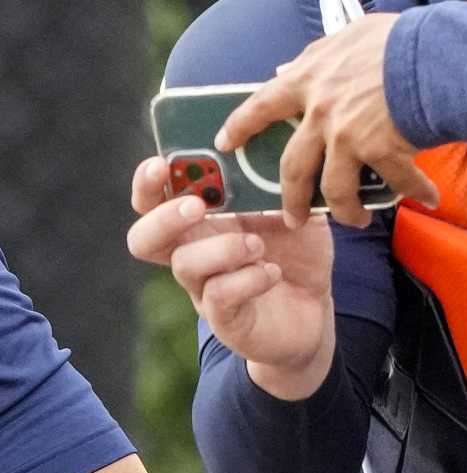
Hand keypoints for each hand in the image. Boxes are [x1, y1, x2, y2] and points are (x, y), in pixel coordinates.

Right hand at [127, 155, 336, 396]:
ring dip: (223, 248)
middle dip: (164, 217)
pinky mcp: (226, 319)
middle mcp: (195, 255)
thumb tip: (277, 152)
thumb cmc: (297, 255)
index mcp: (204, 223)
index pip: (155, 202)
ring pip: (185, 265)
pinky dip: (247, 279)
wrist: (315, 312)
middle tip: (198, 206)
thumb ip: (283, 185)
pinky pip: (219, 296)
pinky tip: (272, 272)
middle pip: (144, 239)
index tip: (161, 164)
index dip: (148, 184)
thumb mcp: (295, 213)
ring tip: (258, 245)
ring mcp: (206, 290)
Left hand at [217, 14, 436, 228]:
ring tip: (356, 221)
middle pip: (293, 167)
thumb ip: (317, 55)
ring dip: (345, 211)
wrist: (432, 52)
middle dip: (290, 198)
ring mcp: (347, 136)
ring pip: (334, 189)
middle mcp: (320, 113)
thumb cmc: (397, 38)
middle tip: (292, 218)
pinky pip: (396, 182)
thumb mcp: (349, 36)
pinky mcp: (380, 151)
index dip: (240, 125)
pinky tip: (428, 198)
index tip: (226, 142)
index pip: (261, 106)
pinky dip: (415, 191)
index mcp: (309, 80)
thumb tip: (286, 68)